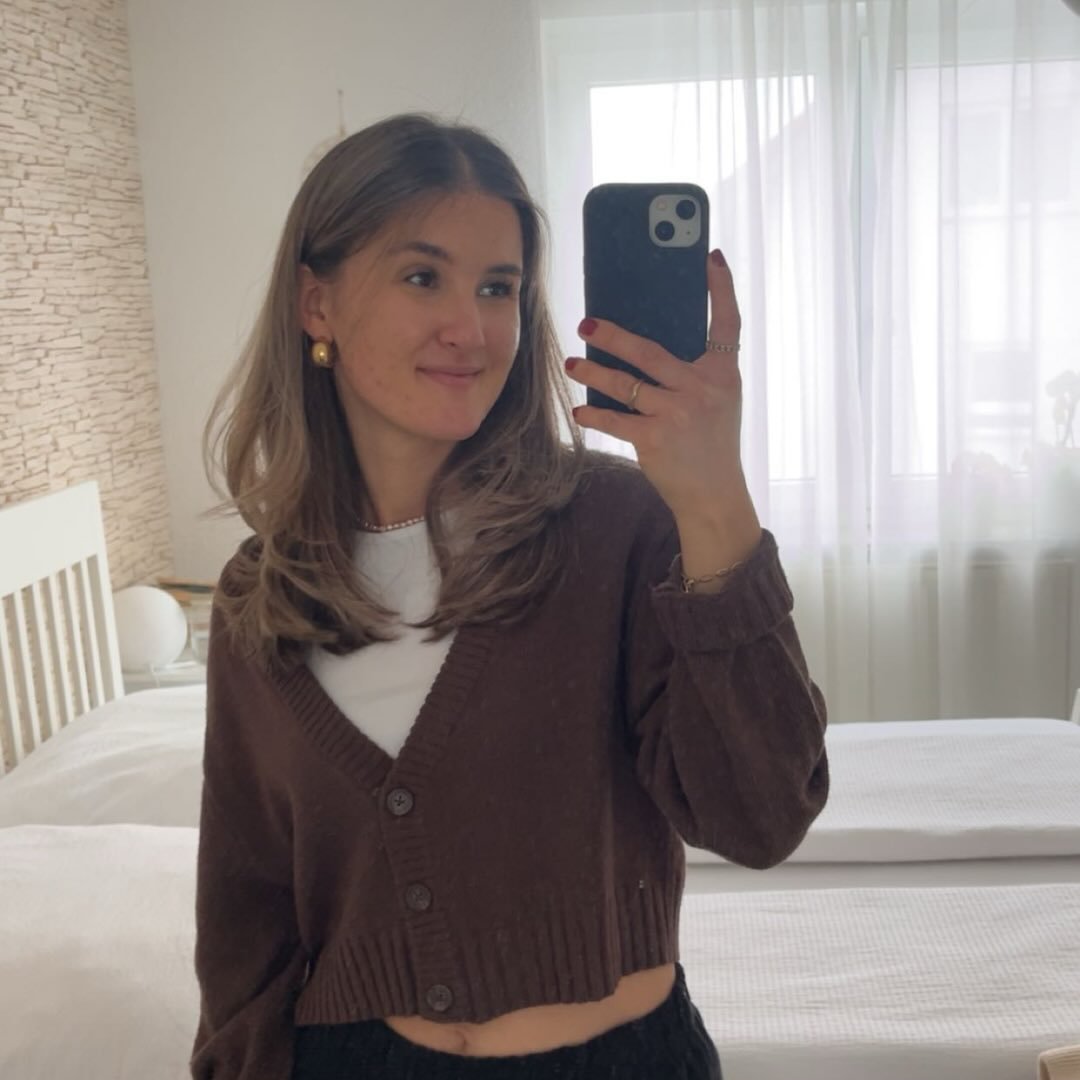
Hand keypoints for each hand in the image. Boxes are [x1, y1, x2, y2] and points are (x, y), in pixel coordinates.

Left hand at [566, 249, 747, 522]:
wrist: (715, 495)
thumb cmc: (711, 442)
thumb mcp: (718, 401)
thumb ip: (694, 372)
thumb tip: (645, 342)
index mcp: (724, 374)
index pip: (728, 322)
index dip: (721, 288)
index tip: (710, 256)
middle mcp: (703, 389)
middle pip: (650, 350)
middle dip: (613, 335)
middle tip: (586, 322)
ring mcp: (678, 413)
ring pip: (624, 383)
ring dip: (592, 371)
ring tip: (572, 363)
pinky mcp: (655, 439)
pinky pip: (615, 418)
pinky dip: (594, 414)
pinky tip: (580, 410)